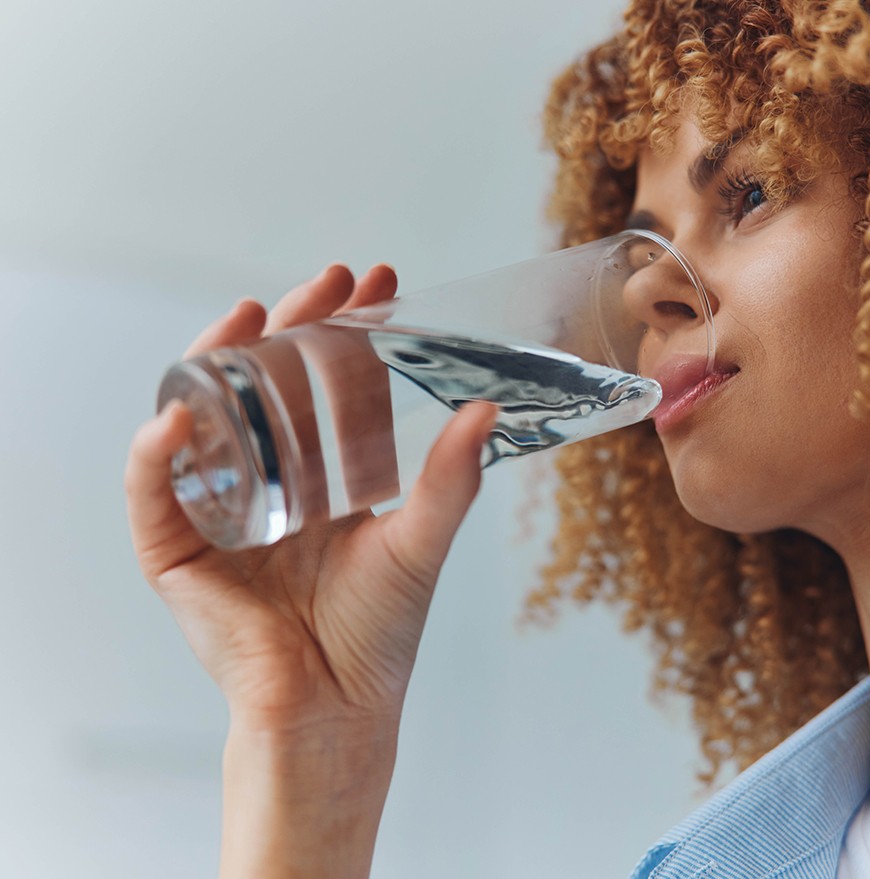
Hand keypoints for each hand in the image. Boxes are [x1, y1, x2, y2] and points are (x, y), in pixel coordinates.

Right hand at [125, 264, 496, 736]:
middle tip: (329, 280)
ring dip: (217, 361)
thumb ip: (449, 481)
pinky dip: (154, 453)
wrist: (334, 706)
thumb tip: (486, 409)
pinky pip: (152, 492)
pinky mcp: (175, 549)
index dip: (349, 332)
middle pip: (268, 384)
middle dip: (293, 326)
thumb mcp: (418, 542)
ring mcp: (218, 508)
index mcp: (324, 475)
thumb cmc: (377, 632)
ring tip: (249, 316)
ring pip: (205, 417)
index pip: (330, 384)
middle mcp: (269, 480)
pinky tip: (179, 413)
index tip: (379, 283)